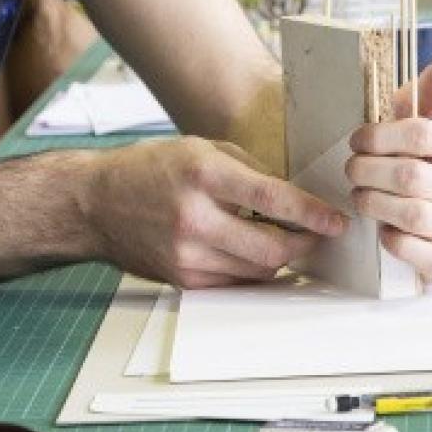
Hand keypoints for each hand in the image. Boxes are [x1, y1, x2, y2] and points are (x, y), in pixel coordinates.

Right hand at [86, 137, 346, 288]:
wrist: (95, 202)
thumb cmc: (148, 169)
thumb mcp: (201, 148)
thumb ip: (250, 170)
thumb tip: (294, 195)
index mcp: (203, 173)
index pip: (273, 199)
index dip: (312, 214)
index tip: (336, 221)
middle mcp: (194, 216)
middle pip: (272, 248)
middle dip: (304, 244)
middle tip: (317, 235)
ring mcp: (186, 253)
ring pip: (257, 272)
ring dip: (280, 259)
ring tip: (284, 241)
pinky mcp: (182, 279)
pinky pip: (234, 284)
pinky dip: (251, 271)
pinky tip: (250, 252)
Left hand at [346, 54, 431, 280]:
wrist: (409, 213)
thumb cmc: (408, 159)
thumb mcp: (411, 121)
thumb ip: (431, 90)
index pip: (423, 135)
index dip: (379, 136)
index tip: (357, 140)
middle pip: (412, 177)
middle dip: (369, 172)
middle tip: (351, 170)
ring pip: (415, 215)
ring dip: (375, 204)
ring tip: (360, 196)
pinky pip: (425, 257)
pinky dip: (396, 243)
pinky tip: (382, 231)